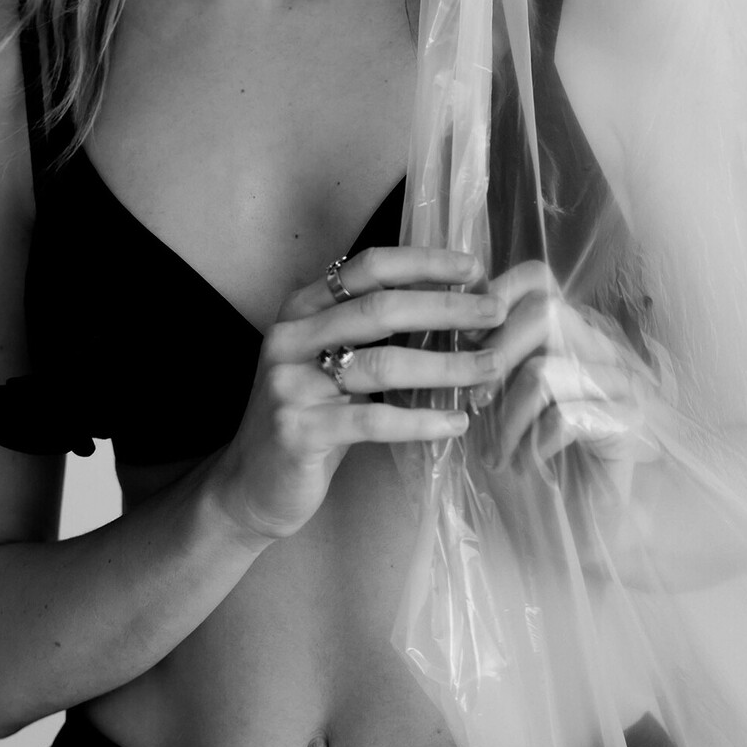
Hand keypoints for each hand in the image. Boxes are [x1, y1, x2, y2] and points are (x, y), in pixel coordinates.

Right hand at [212, 246, 507, 542]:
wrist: (251, 484)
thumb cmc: (308, 415)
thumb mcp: (329, 361)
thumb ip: (372, 332)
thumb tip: (456, 305)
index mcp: (301, 309)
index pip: (367, 268)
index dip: (422, 262)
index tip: (473, 268)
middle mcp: (290, 337)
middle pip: (379, 309)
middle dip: (445, 307)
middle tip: (495, 312)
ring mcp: (290, 385)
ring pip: (381, 364)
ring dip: (445, 364)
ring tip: (489, 368)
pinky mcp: (299, 432)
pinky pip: (373, 421)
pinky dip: (421, 420)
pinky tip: (457, 422)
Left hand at [470, 262, 664, 504]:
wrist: (569, 528)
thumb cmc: (524, 461)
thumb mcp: (489, 405)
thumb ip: (474, 362)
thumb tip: (436, 329)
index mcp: (566, 333)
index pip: (539, 280)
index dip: (497, 293)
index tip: (463, 335)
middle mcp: (599, 348)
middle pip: (545, 313)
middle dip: (495, 355)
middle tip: (474, 401)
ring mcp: (619, 384)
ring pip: (547, 371)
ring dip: (507, 419)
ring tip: (495, 454)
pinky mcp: (628, 424)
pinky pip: (567, 417)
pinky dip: (533, 445)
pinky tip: (525, 467)